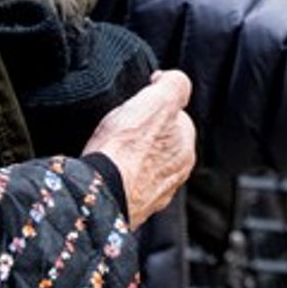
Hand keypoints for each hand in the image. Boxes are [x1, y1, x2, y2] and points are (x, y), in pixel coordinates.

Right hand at [84, 71, 196, 224]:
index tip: (137, 106)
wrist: (100, 192)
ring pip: (142, 164)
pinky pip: (125, 184)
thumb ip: (174, 84)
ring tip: (110, 148)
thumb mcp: (159, 99)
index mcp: (186, 150)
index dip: (155, 106)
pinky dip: (117, 175)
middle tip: (121, 127)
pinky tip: (106, 168)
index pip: (176, 119)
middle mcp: (175, 176)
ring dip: (130, 155)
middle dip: (143, 133)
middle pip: (159, 142)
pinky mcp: (130, 208)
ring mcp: (152, 195)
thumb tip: (168, 80)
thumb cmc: (126, 147)